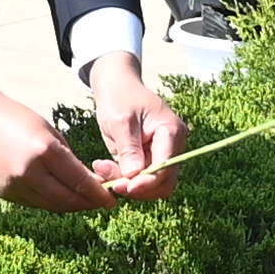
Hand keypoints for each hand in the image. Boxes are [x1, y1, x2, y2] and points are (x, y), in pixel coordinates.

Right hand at [0, 75, 128, 213]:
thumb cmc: (17, 118)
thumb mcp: (49, 132)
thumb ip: (68, 159)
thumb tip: (88, 182)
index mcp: (45, 151)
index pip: (80, 182)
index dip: (99, 194)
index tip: (111, 200)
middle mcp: (29, 172)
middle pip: (67, 200)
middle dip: (88, 204)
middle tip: (101, 203)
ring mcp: (14, 185)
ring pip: (51, 206)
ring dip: (70, 205)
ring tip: (83, 201)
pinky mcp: (4, 193)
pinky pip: (34, 203)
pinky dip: (49, 202)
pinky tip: (58, 196)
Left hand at [81, 53, 188, 191]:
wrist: (117, 86)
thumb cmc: (120, 96)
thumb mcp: (120, 120)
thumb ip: (129, 148)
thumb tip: (134, 176)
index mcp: (171, 131)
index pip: (166, 167)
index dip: (147, 182)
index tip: (123, 186)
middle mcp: (172, 146)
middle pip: (163, 182)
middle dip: (137, 187)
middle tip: (110, 182)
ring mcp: (161, 154)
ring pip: (152, 185)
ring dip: (127, 184)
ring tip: (102, 168)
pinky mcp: (148, 159)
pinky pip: (140, 179)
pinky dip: (123, 179)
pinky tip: (104, 167)